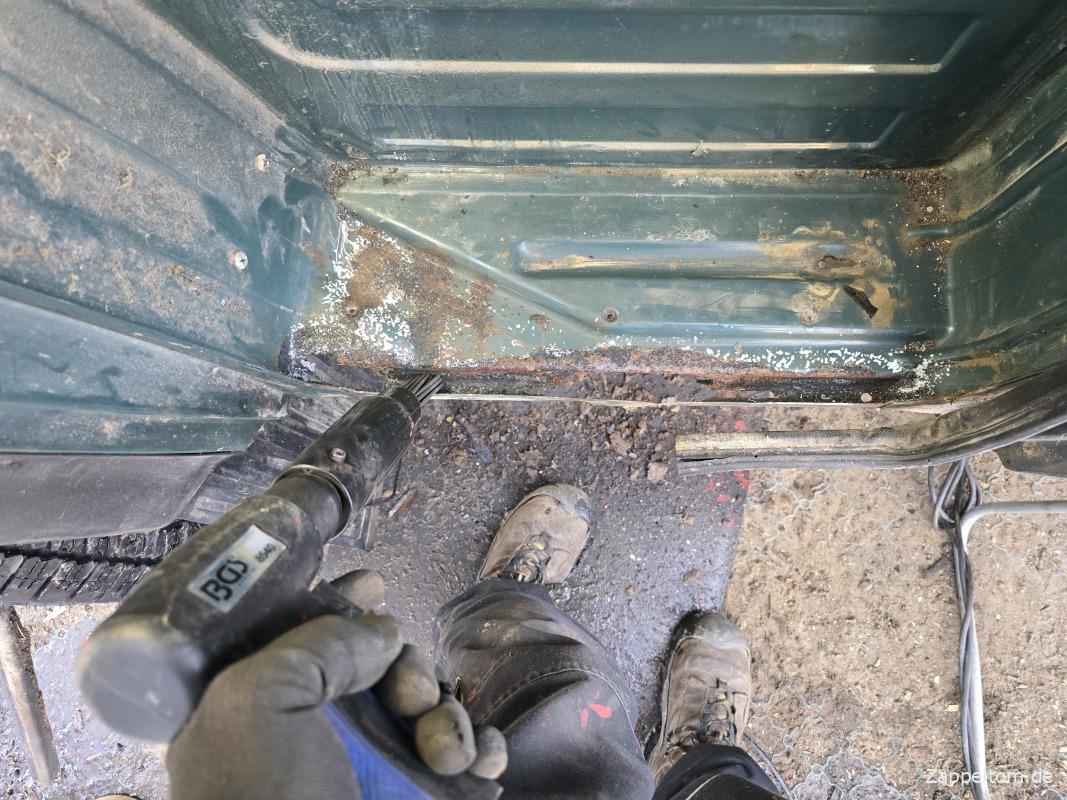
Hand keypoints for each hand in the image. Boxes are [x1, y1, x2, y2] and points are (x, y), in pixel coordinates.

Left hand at [166, 572, 506, 799]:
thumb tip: (381, 630)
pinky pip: (470, 751)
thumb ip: (316, 642)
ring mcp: (376, 767)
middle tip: (409, 695)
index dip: (339, 602)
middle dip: (405, 665)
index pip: (303, 632)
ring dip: (448, 714)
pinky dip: (485, 747)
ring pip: (429, 703)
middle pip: (379, 662)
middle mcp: (322, 730)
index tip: (374, 582)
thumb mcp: (257, 701)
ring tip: (446, 751)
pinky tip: (483, 762)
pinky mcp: (425, 797)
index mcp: (266, 705)